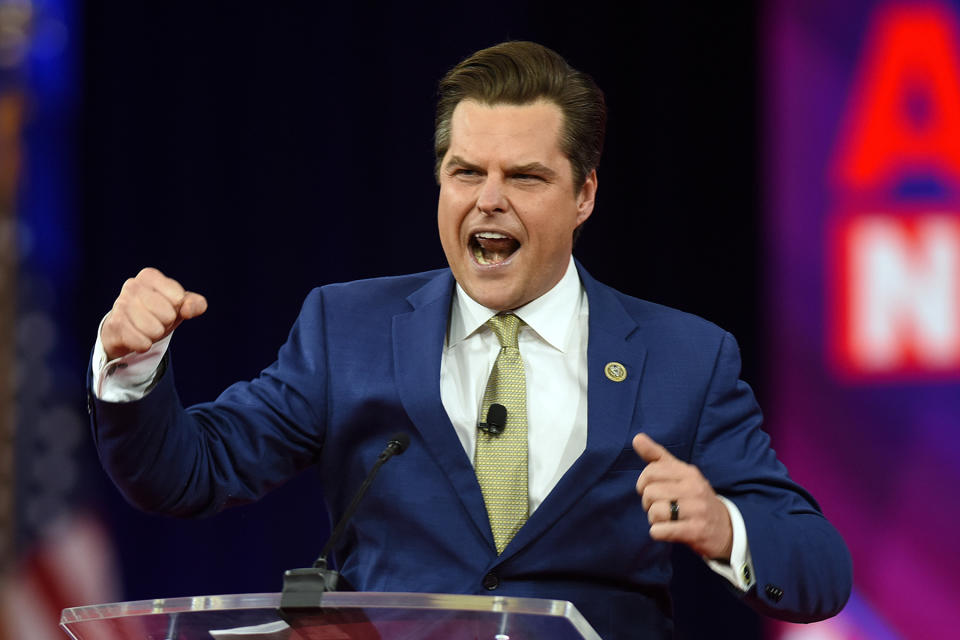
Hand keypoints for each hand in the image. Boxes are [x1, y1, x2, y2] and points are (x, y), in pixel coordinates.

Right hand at [101, 267, 206, 360]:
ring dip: (155, 335)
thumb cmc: (157, 312)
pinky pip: (142, 343)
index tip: (167, 307)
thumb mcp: (179, 306)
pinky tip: (137, 338)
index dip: (177, 308)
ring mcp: (120, 304)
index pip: (178, 298)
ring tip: (146, 328)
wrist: (125, 330)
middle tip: (156, 319)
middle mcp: (132, 285)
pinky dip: (145, 345)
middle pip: (168, 315)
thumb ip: (195, 304)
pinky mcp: (114, 325)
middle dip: (166, 323)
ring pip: (154, 330)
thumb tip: (188, 310)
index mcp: (149, 276)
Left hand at [633, 433, 732, 560]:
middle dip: (648, 503)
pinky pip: (661, 530)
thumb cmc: (695, 498)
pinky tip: (668, 530)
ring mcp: (697, 510)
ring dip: (654, 520)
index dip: (643, 484)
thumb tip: (636, 438)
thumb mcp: (680, 474)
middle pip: (650, 493)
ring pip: (654, 512)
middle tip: (660, 507)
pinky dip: (658, 532)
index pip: (650, 471)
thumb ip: (657, 456)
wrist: (726, 529)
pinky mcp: (696, 531)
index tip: (651, 490)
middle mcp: (694, 488)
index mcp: (688, 472)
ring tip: (666, 520)